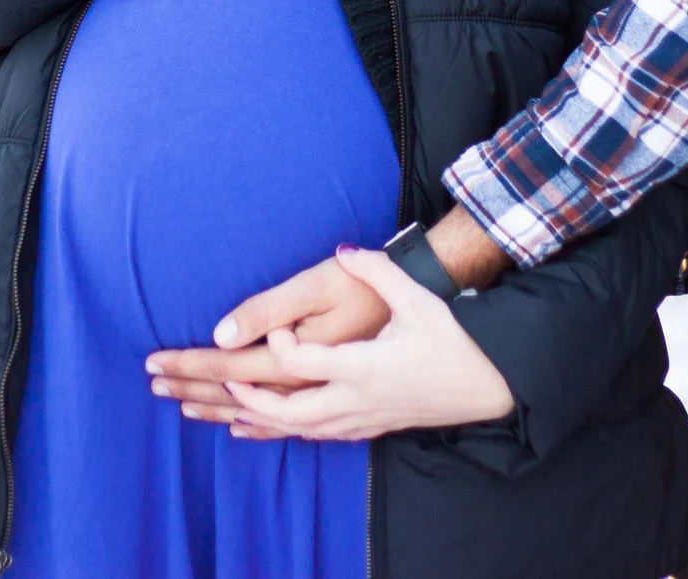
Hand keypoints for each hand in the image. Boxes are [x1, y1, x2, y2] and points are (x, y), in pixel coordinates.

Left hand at [218, 248, 515, 441]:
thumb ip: (378, 271)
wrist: (484, 384)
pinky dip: (277, 432)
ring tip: (207, 408)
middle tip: (202, 379)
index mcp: (361, 368)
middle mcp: (353, 401)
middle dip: (237, 396)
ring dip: (249, 417)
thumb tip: (346, 251)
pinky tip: (253, 429)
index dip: (278, 341)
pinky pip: (312, 436)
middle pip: (283, 409)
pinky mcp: (365, 427)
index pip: (297, 362)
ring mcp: (358, 420)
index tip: (277, 324)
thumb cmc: (450, 338)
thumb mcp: (416, 299)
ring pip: (293, 429)